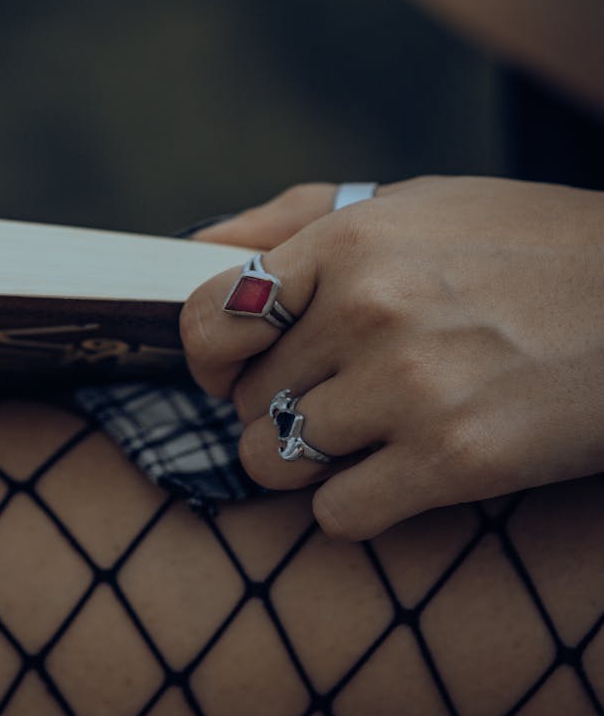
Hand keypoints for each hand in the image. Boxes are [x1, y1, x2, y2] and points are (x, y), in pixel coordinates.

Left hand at [182, 176, 603, 539]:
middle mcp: (368, 310)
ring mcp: (409, 387)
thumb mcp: (411, 201)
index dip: (206, 355)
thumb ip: (295, 217)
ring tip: (359, 435)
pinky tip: (397, 472)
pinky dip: (354, 502)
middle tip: (330, 395)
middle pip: (244, 400)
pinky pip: (336, 513)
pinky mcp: (455, 460)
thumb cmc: (523, 244)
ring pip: (272, 463)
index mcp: (349, 241)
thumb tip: (192, 244)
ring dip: (302, 461)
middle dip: (272, 406)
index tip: (230, 368)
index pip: (208, 317)